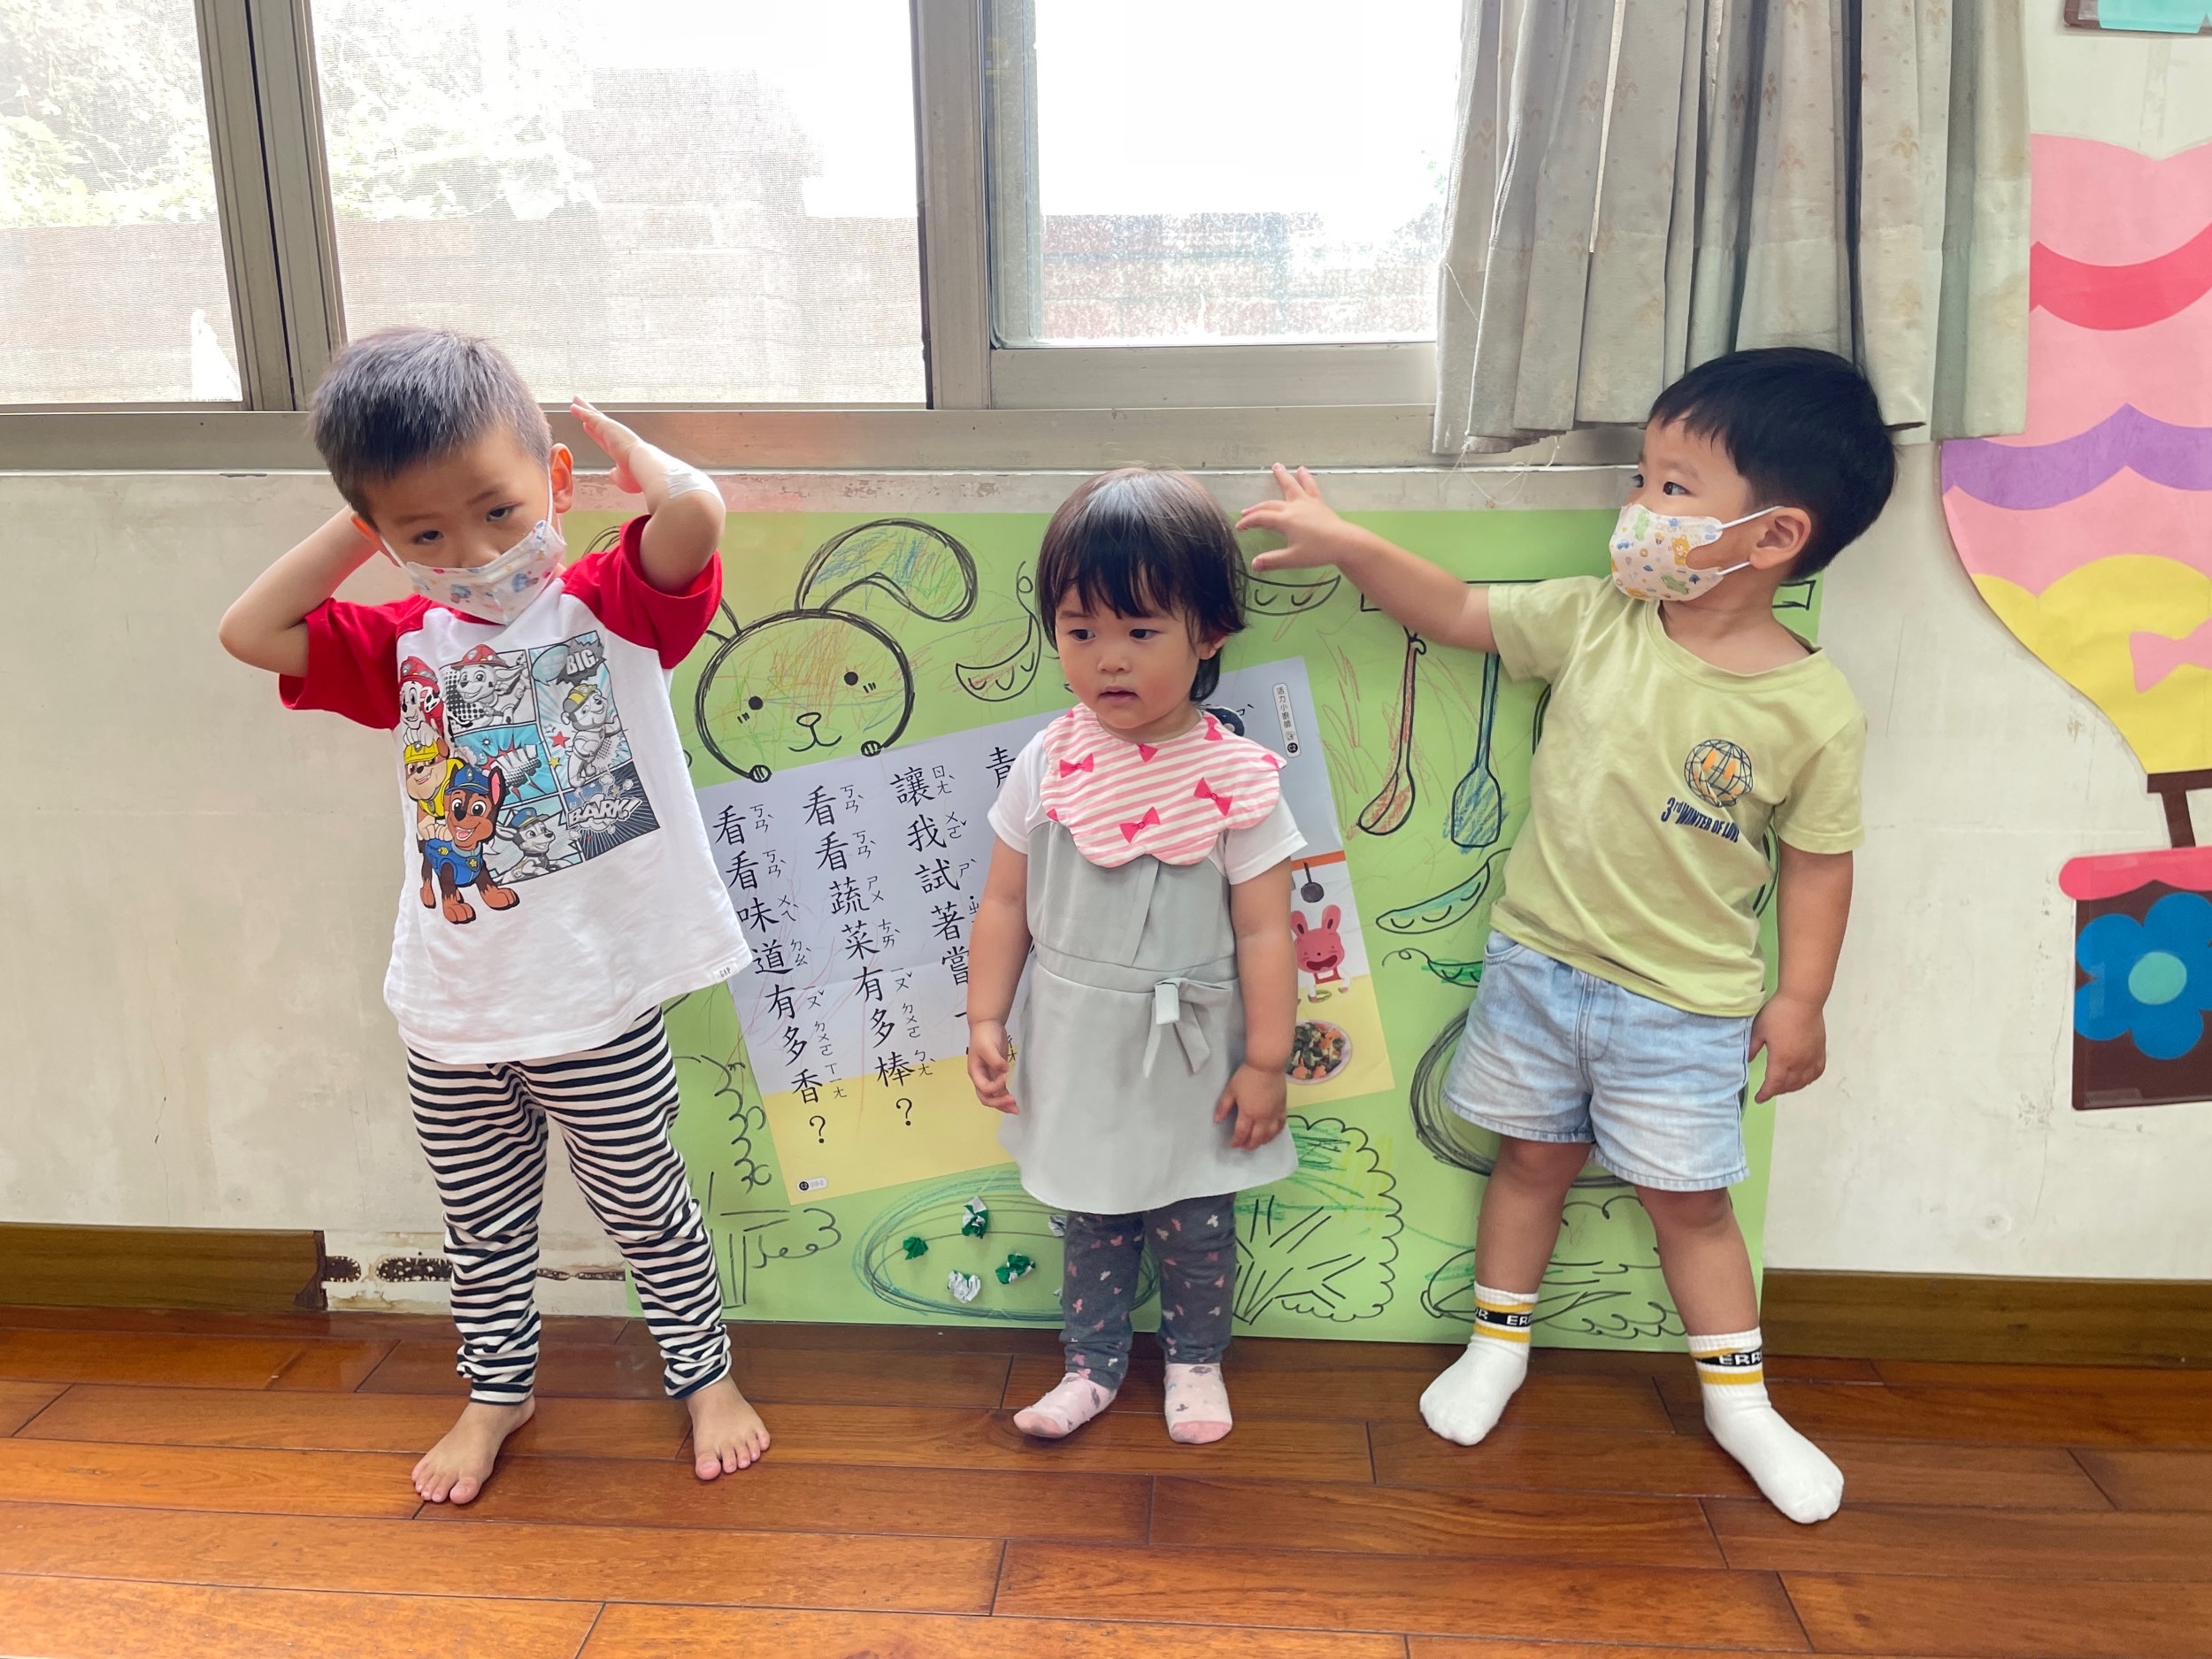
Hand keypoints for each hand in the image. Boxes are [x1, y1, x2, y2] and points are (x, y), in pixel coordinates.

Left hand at [570, 397, 643, 492]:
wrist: (643, 466)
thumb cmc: (637, 475)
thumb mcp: (622, 478)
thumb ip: (615, 476)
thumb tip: (611, 474)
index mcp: (619, 448)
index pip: (604, 437)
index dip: (596, 431)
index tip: (589, 425)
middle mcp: (616, 437)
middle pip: (599, 422)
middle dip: (591, 414)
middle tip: (583, 406)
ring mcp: (611, 430)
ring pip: (594, 416)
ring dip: (585, 408)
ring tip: (576, 399)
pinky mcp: (606, 426)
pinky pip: (590, 416)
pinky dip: (581, 411)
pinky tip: (573, 406)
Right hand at [967, 1019, 1016, 1113]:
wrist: (987, 1025)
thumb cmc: (984, 1036)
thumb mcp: (987, 1047)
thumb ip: (995, 1060)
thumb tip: (1004, 1071)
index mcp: (975, 1072)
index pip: (984, 1087)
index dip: (995, 1086)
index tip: (1005, 1076)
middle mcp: (980, 1077)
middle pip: (986, 1097)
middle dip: (999, 1103)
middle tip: (1013, 1104)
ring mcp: (988, 1077)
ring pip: (993, 1096)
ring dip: (1003, 1104)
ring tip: (1015, 1109)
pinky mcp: (997, 1074)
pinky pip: (1000, 1089)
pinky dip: (1006, 1096)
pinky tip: (1014, 1100)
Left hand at [1214, 1061, 1287, 1149]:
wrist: (1267, 1065)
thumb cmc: (1247, 1076)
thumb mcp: (1231, 1089)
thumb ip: (1224, 1106)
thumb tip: (1217, 1120)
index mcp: (1248, 1113)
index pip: (1242, 1133)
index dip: (1236, 1141)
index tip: (1232, 1144)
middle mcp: (1263, 1118)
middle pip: (1257, 1138)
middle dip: (1249, 1145)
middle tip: (1243, 1146)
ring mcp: (1274, 1114)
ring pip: (1270, 1135)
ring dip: (1263, 1141)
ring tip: (1256, 1142)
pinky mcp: (1283, 1108)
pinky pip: (1281, 1125)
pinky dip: (1276, 1133)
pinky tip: (1273, 1133)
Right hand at [1237, 465, 1356, 571]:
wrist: (1344, 543)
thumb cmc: (1319, 551)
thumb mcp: (1293, 558)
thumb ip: (1272, 560)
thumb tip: (1254, 564)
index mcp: (1285, 520)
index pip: (1260, 518)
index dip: (1248, 522)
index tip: (1239, 527)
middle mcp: (1293, 508)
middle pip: (1269, 504)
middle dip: (1256, 508)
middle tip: (1246, 511)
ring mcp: (1306, 503)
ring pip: (1291, 487)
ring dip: (1282, 477)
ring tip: (1277, 466)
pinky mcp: (1318, 503)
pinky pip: (1310, 487)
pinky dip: (1306, 478)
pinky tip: (1303, 471)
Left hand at [1749, 993, 1825, 1101]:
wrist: (1803, 1000)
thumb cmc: (1778, 1013)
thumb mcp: (1758, 1030)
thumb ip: (1752, 1047)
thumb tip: (1746, 1061)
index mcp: (1781, 1060)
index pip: (1773, 1085)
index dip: (1765, 1094)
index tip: (1759, 1098)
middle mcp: (1798, 1063)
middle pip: (1788, 1085)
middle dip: (1777, 1091)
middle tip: (1769, 1090)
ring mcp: (1811, 1058)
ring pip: (1803, 1081)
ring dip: (1792, 1087)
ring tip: (1783, 1086)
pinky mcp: (1820, 1051)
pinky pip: (1817, 1072)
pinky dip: (1809, 1079)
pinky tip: (1804, 1078)